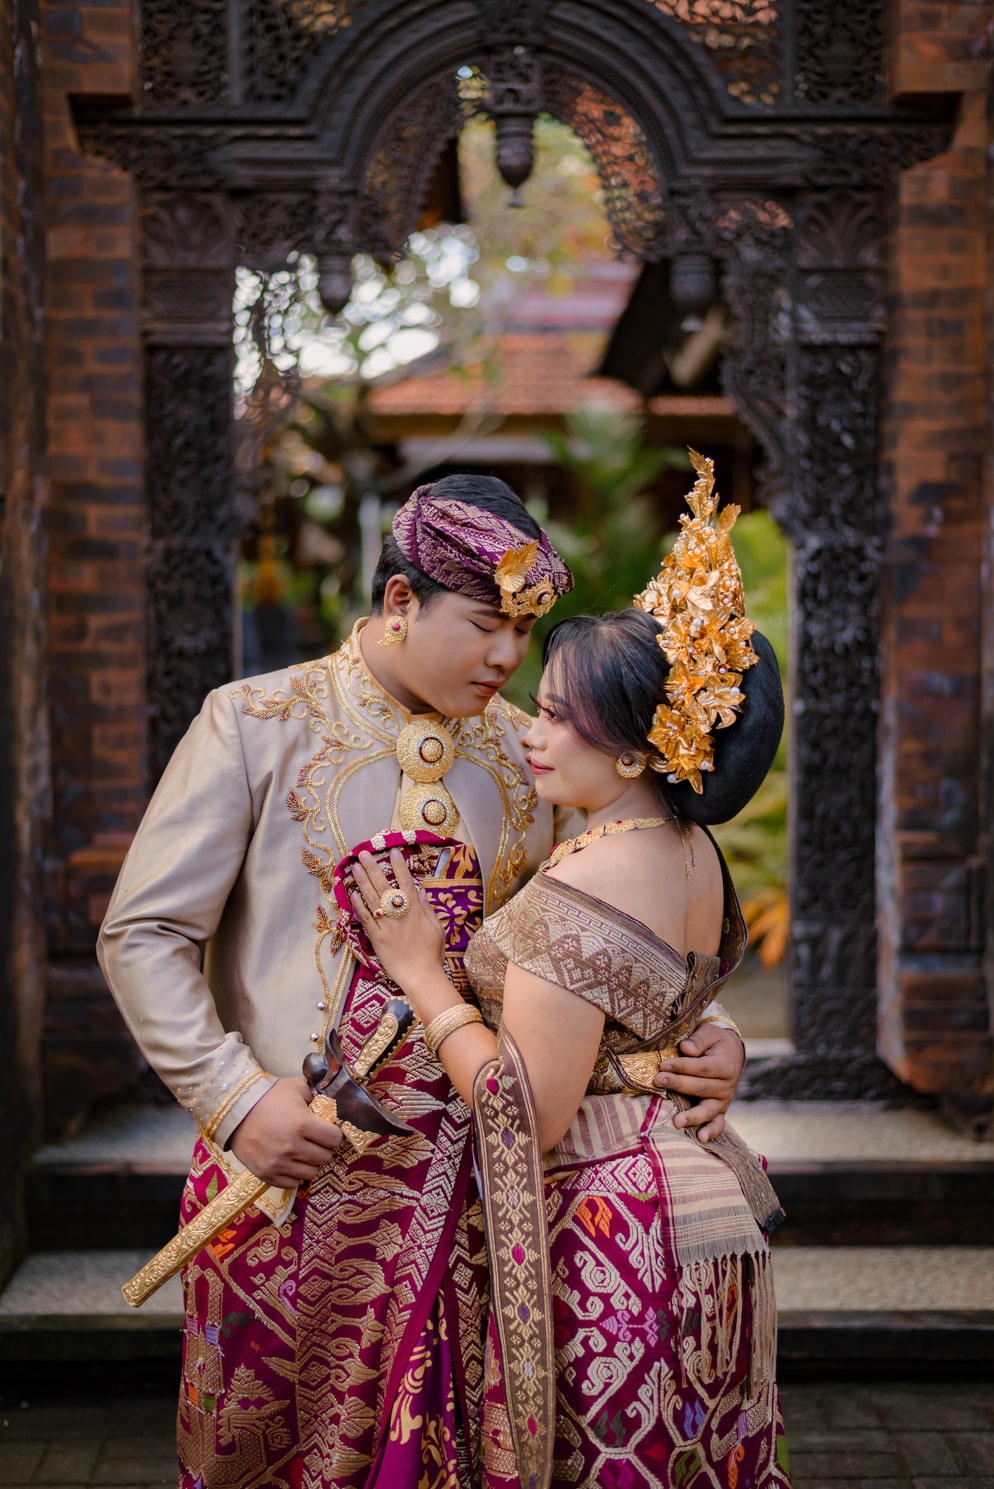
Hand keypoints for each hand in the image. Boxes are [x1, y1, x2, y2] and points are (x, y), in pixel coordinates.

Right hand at [228, 1076, 342, 1187]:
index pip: (334, 1139)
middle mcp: (292, 1147)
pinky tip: (291, 1162)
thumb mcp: (295, 1087)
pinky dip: (295, 1175)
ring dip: (310, 1163)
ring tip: (304, 1152)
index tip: (328, 1131)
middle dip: (324, 1148)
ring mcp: (279, 1163)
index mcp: (302, 1125)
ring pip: (310, 1173)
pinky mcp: (267, 1174)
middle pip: (324, 1157)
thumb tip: (331, 1103)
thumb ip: (316, 1094)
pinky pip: (292, 1184)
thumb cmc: (268, 1097)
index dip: (334, 1134)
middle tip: (316, 1142)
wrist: (236, 1111)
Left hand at [350, 848, 445, 994]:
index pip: (406, 882)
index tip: (392, 851)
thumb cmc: (432, 953)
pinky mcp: (377, 938)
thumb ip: (427, 908)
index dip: (399, 866)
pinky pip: (366, 919)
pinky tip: (352, 894)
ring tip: (354, 867)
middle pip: (384, 886)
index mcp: (416, 910)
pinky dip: (359, 906)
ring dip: (362, 881)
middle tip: (363, 853)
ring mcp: (387, 925)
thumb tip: (421, 890)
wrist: (421, 976)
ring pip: (372, 899)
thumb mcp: (437, 928)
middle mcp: (400, 914)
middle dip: (373, 868)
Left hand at [653, 1023, 744, 1143]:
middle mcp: (727, 1085)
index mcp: (725, 1065)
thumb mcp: (710, 1033)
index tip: (662, 1065)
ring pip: (708, 1109)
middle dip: (678, 1084)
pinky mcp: (720, 1110)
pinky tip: (701, 1139)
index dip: (681, 1066)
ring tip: (677, 1122)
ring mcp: (724, 1100)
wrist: (732, 1053)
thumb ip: (698, 1040)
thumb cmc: (715, 1042)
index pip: (701, 1068)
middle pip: (701, 1087)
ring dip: (692, 1116)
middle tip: (657, 1081)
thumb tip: (686, 1048)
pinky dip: (711, 1132)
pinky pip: (718, 1123)